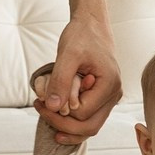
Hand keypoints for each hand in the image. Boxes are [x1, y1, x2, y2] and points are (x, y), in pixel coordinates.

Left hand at [36, 14, 121, 143]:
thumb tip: (52, 107)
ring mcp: (110, 99)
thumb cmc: (81, 36)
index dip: (60, 111)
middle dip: (62, 124)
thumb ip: (61, 81)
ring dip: (67, 127)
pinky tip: (56, 118)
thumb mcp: (67, 55)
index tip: (40, 100)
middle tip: (40, 110)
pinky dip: (72, 122)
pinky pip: (89, 120)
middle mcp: (114, 95)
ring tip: (45, 116)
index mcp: (109, 84)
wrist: (91, 26)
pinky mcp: (102, 99)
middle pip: (89, 127)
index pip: (82, 113)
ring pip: (90, 128)